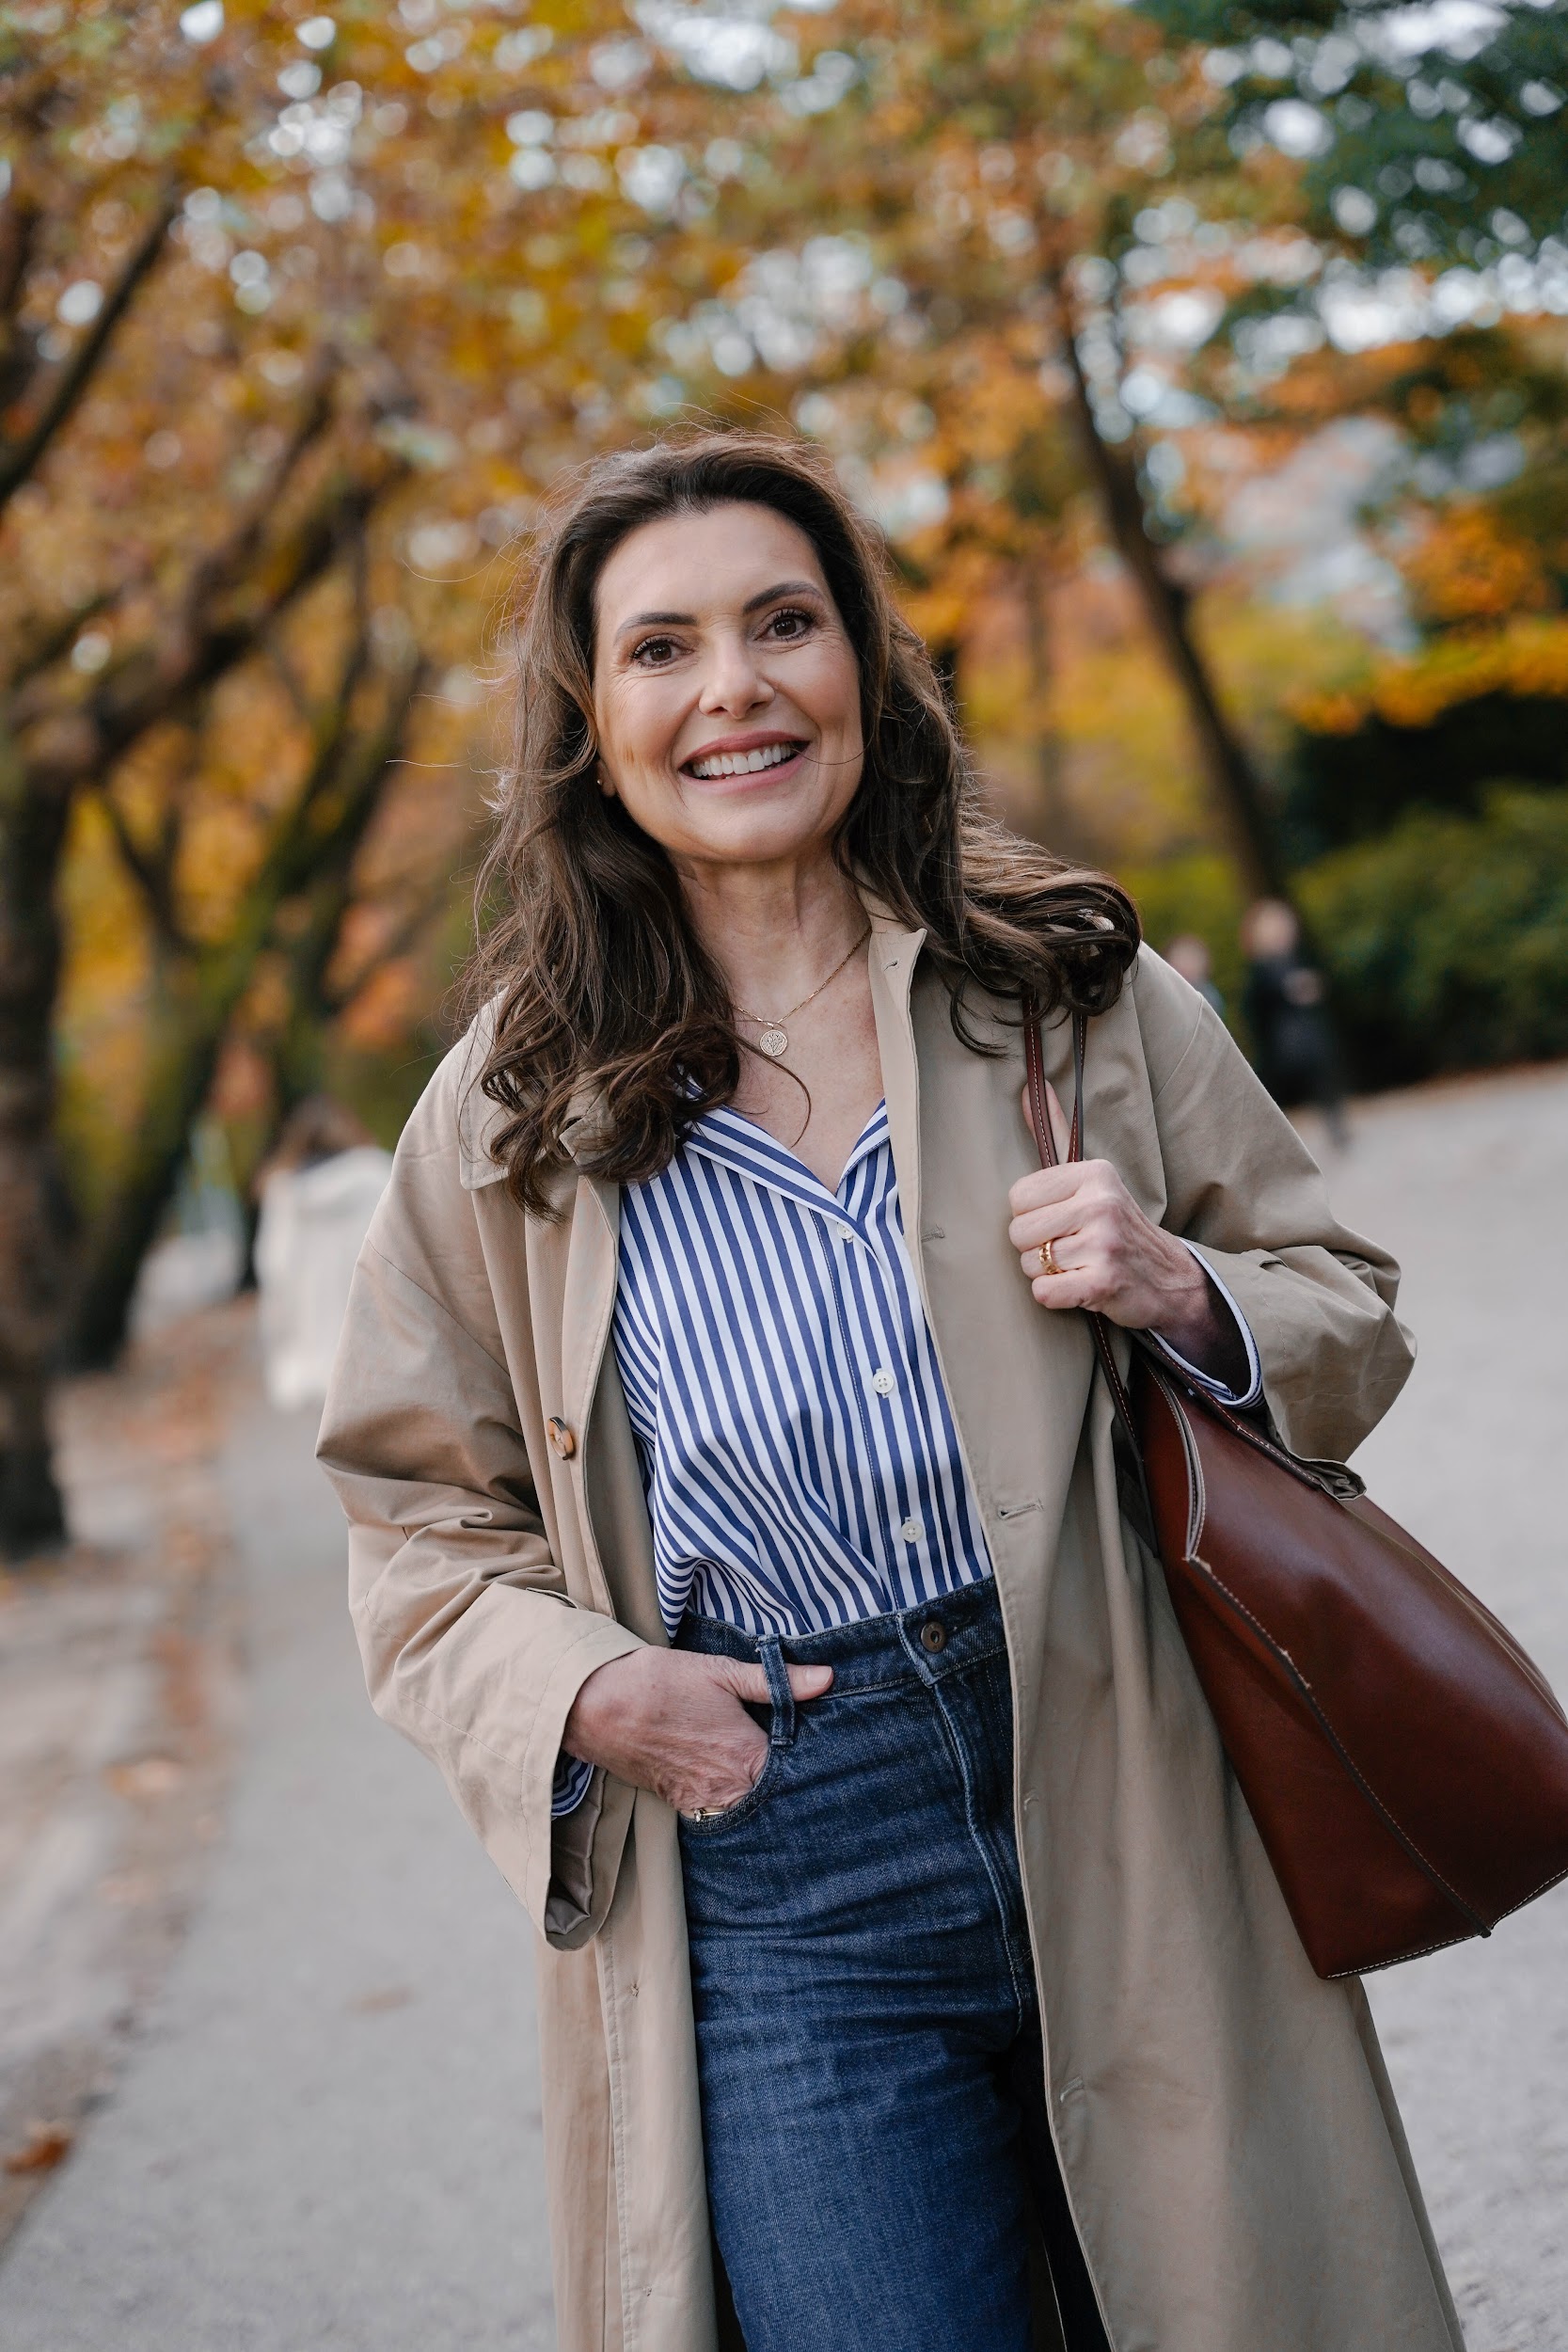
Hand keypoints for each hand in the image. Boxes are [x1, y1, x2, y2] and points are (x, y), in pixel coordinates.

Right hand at [561, 1647, 832, 1816]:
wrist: (594, 1707)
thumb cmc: (659, 1683)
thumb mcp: (720, 1672)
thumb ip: (777, 1681)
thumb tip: (828, 1678)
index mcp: (748, 1757)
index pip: (799, 1774)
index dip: (814, 1761)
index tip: (830, 1750)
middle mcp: (729, 1790)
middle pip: (775, 1796)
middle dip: (789, 1781)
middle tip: (808, 1764)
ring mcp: (702, 1802)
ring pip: (747, 1806)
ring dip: (758, 1791)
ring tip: (767, 1767)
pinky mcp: (678, 1804)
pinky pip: (717, 1809)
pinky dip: (730, 1796)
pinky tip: (731, 1773)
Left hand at [1009, 1082, 1241, 1382]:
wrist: (1171, 1278)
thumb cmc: (1118, 1226)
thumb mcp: (1094, 1177)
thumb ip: (1058, 1132)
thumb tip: (1027, 1087)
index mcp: (1094, 1174)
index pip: (1018, 1197)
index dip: (1033, 1216)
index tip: (1063, 1220)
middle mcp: (1100, 1203)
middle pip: (1018, 1232)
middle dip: (1036, 1248)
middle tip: (1071, 1248)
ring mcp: (1104, 1243)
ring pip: (1029, 1265)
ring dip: (1049, 1274)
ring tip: (1080, 1265)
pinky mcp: (1103, 1281)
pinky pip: (1044, 1293)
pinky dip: (1056, 1297)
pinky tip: (1082, 1287)